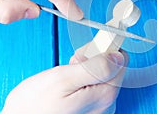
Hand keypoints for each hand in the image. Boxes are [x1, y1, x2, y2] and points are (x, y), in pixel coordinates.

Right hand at [1, 51, 125, 113]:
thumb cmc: (35, 105)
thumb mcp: (64, 79)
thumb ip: (96, 67)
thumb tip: (119, 55)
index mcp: (105, 95)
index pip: (121, 60)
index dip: (105, 49)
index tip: (88, 50)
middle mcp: (106, 104)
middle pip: (113, 68)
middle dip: (94, 59)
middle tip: (73, 63)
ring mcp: (98, 108)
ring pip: (102, 75)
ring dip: (87, 68)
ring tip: (69, 72)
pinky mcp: (90, 109)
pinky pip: (94, 86)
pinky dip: (83, 78)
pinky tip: (70, 81)